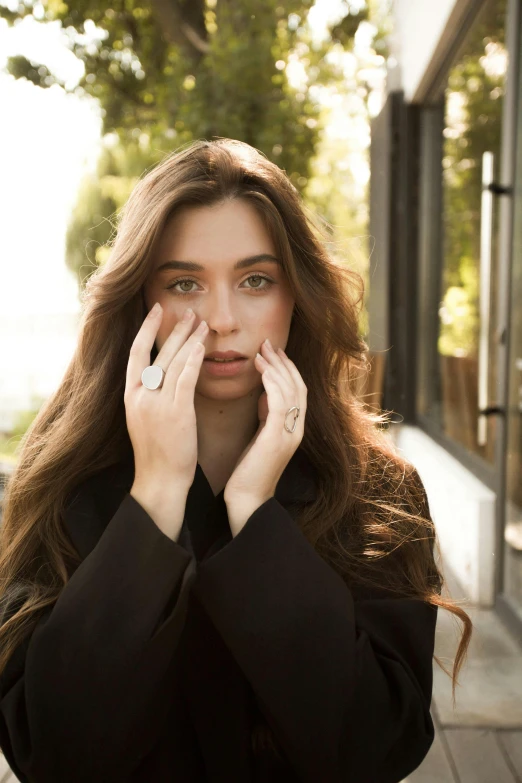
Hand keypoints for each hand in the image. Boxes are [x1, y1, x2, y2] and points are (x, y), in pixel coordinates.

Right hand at [125, 304, 208, 492]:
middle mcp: (140, 397)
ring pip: (173, 362)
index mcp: (130, 397)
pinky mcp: (175, 413)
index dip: (146, 329)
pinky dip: (193, 361)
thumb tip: (164, 374)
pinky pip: (184, 380)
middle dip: (174, 329)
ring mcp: (156, 405)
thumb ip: (152, 395)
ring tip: (202, 323)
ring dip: (189, 340)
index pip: (136, 353)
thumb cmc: (158, 453)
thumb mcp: (146, 419)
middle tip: (189, 311)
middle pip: (157, 353)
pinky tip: (202, 346)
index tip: (156, 310)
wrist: (159, 481)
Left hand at [224, 338, 306, 529]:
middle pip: (298, 385)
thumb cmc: (248, 472)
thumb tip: (264, 395)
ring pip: (291, 389)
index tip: (272, 351)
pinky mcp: (278, 437)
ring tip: (262, 351)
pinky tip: (259, 369)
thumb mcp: (260, 438)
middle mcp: (297, 429)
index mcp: (294, 428)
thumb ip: (266, 417)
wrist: (246, 500)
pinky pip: (279, 401)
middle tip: (268, 343)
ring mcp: (290, 433)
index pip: (297, 390)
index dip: (286, 368)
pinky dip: (271, 381)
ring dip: (277, 366)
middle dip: (283, 362)